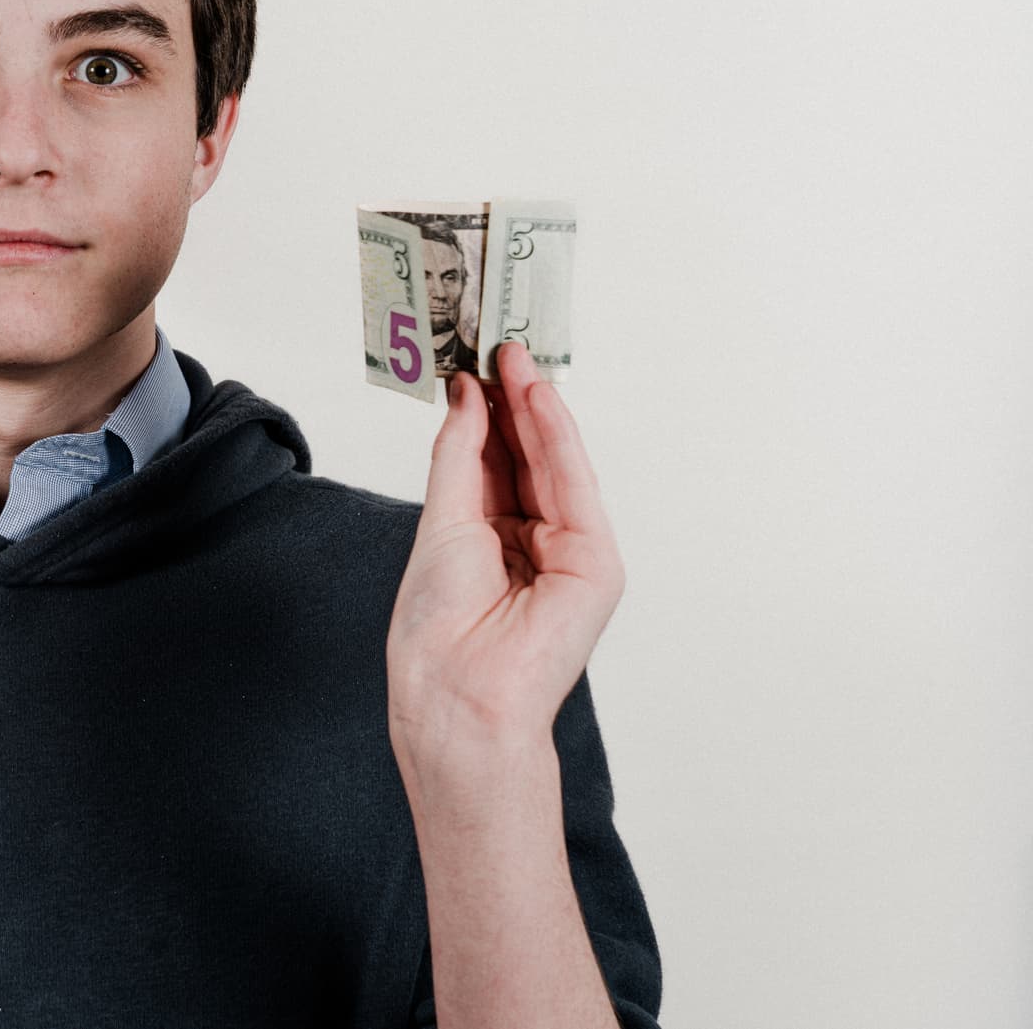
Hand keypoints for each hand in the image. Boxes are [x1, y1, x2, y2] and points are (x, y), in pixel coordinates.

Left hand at [386, 339, 625, 769]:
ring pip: (554, 463)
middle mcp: (537, 542)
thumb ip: (460, 453)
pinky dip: (557, 437)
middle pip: (528, 455)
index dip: (490, 408)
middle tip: (498, 340)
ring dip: (536, 406)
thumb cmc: (436, 628)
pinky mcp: (596, 565)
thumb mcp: (442, 519)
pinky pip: (575, 486)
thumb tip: (468, 392)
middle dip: (514, 397)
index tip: (477, 358)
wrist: (453, 691)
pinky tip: (536, 396)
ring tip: (514, 353)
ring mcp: (570, 553)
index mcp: (496, 539)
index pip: (498, 459)